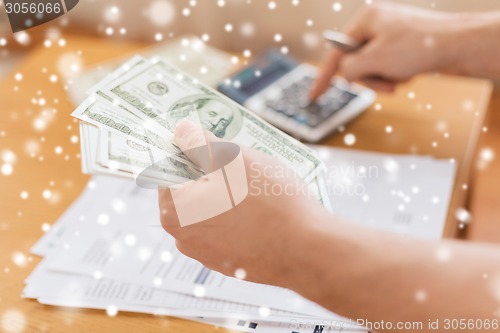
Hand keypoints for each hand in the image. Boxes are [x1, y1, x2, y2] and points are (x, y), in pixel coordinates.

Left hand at [159, 120, 329, 286]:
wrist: (308, 250)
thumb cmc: (269, 201)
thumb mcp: (232, 158)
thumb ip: (200, 142)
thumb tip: (182, 131)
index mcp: (175, 210)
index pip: (170, 169)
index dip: (190, 150)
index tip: (208, 141)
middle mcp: (184, 238)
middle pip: (191, 191)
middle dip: (211, 172)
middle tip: (238, 161)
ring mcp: (208, 254)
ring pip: (211, 210)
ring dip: (226, 194)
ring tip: (256, 185)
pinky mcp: (230, 263)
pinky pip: (228, 230)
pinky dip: (239, 216)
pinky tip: (262, 209)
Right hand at [310, 2, 466, 97]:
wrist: (460, 45)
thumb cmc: (421, 46)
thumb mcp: (374, 60)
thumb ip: (349, 68)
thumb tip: (343, 73)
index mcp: (366, 20)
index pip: (336, 52)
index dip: (323, 76)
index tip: (314, 95)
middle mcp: (376, 25)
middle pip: (356, 62)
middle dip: (370, 77)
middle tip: (385, 83)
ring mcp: (390, 36)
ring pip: (372, 68)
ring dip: (384, 78)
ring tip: (402, 76)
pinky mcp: (403, 47)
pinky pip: (388, 68)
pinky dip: (396, 75)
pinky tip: (410, 72)